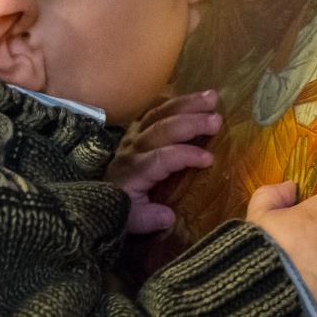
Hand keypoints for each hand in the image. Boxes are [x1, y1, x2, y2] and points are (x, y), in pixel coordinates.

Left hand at [106, 90, 221, 234]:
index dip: (185, 155)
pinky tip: (191, 96)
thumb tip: (168, 216)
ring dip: (186, 103)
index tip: (209, 158)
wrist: (99, 195)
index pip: (161, 157)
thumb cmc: (121, 208)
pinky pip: (152, 109)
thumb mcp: (132, 220)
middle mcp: (133, 147)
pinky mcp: (135, 128)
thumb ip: (148, 219)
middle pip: (161, 129)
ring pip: (158, 113)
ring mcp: (133, 134)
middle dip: (190, 122)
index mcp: (135, 170)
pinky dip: (171, 100)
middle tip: (217, 119)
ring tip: (212, 97)